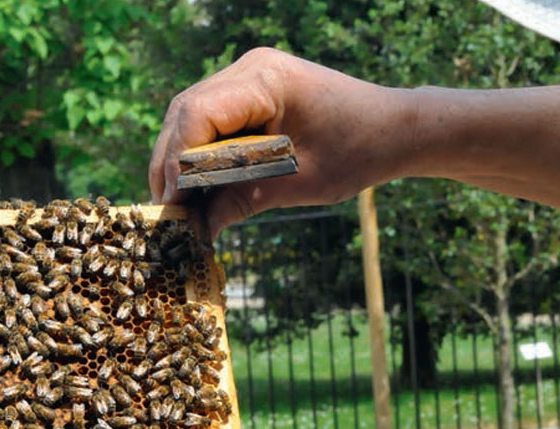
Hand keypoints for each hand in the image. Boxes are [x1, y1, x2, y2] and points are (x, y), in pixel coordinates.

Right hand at [149, 47, 414, 238]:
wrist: (394, 129)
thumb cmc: (358, 150)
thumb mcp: (299, 183)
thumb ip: (244, 200)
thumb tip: (197, 229)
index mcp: (266, 79)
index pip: (198, 114)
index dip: (177, 160)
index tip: (172, 202)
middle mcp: (248, 69)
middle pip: (185, 114)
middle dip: (169, 164)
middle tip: (165, 211)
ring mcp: (246, 78)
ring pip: (190, 118)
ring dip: (179, 161)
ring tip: (177, 205)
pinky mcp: (249, 95)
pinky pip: (209, 123)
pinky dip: (198, 156)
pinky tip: (196, 188)